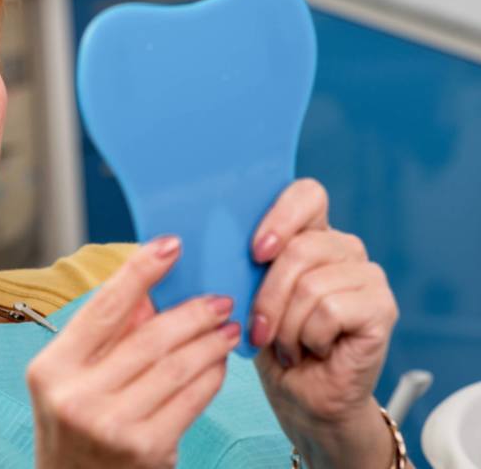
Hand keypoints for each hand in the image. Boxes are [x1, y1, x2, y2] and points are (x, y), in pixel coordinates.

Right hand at [26, 236, 240, 468]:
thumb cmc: (75, 426)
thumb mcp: (73, 379)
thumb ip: (107, 336)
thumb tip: (154, 290)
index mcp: (51, 368)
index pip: (103, 308)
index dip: (140, 272)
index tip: (171, 245)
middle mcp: (76, 396)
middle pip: (148, 338)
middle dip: (191, 312)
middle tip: (219, 299)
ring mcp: (111, 425)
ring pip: (176, 367)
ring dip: (209, 342)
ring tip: (227, 328)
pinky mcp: (146, 450)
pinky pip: (190, 399)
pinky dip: (211, 376)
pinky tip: (219, 363)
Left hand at [248, 178, 399, 468]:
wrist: (301, 397)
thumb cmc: (271, 343)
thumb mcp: (247, 295)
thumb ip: (243, 262)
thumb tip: (210, 242)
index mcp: (311, 234)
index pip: (307, 195)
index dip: (280, 216)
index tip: (255, 252)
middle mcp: (344, 248)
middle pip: (301, 248)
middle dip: (268, 296)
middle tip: (261, 330)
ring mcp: (368, 276)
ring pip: (311, 284)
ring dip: (287, 326)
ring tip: (289, 345)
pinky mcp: (381, 307)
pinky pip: (331, 309)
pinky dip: (311, 337)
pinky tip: (316, 350)